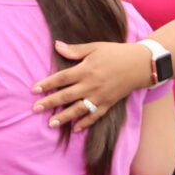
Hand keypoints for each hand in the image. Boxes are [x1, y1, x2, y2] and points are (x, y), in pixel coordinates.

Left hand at [31, 41, 151, 130]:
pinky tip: (75, 129)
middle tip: (35, 109)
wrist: (141, 65)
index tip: (34, 90)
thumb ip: (74, 50)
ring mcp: (100, 96)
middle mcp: (91, 85)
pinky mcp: (109, 103)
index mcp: (86, 70)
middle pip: (67, 96)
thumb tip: (56, 45)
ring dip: (64, 117)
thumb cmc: (115, 53)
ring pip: (79, 109)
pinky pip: (95, 116)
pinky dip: (86, 123)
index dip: (47, 84)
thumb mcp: (94, 47)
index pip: (62, 78)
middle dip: (50, 103)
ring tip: (51, 123)